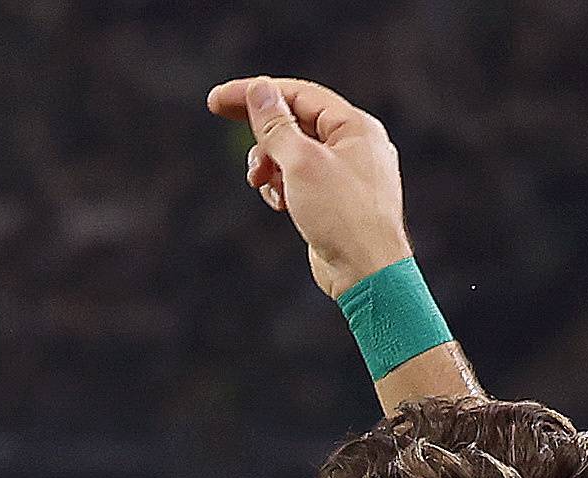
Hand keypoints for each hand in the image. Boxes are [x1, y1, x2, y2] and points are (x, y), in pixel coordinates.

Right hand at [206, 75, 407, 298]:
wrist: (368, 275)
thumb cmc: (343, 218)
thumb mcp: (302, 164)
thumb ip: (276, 125)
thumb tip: (260, 91)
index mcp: (356, 127)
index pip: (299, 94)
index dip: (256, 92)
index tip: (220, 99)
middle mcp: (355, 146)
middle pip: (296, 121)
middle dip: (261, 128)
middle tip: (220, 115)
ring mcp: (346, 174)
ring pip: (294, 153)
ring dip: (269, 162)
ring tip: (259, 179)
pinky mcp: (336, 202)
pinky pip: (301, 180)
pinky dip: (282, 185)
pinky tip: (278, 202)